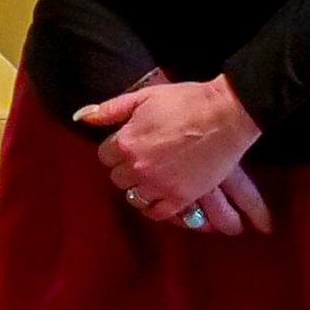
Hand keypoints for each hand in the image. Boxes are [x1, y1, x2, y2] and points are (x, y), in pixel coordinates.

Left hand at [74, 73, 274, 237]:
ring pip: (135, 197)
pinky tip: (160, 197)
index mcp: (126, 143)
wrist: (225, 115)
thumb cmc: (185, 101)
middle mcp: (138, 168)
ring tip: (152, 177)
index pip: (104, 157)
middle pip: (118, 178)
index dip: (115, 149)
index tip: (128, 144)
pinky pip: (158, 213)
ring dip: (140, 187)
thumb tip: (83, 117)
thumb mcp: (144, 97)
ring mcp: (160, 186)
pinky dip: (156, 207)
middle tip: (142, 159)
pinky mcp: (182, 197)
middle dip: (126, 168)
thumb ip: (111, 109)